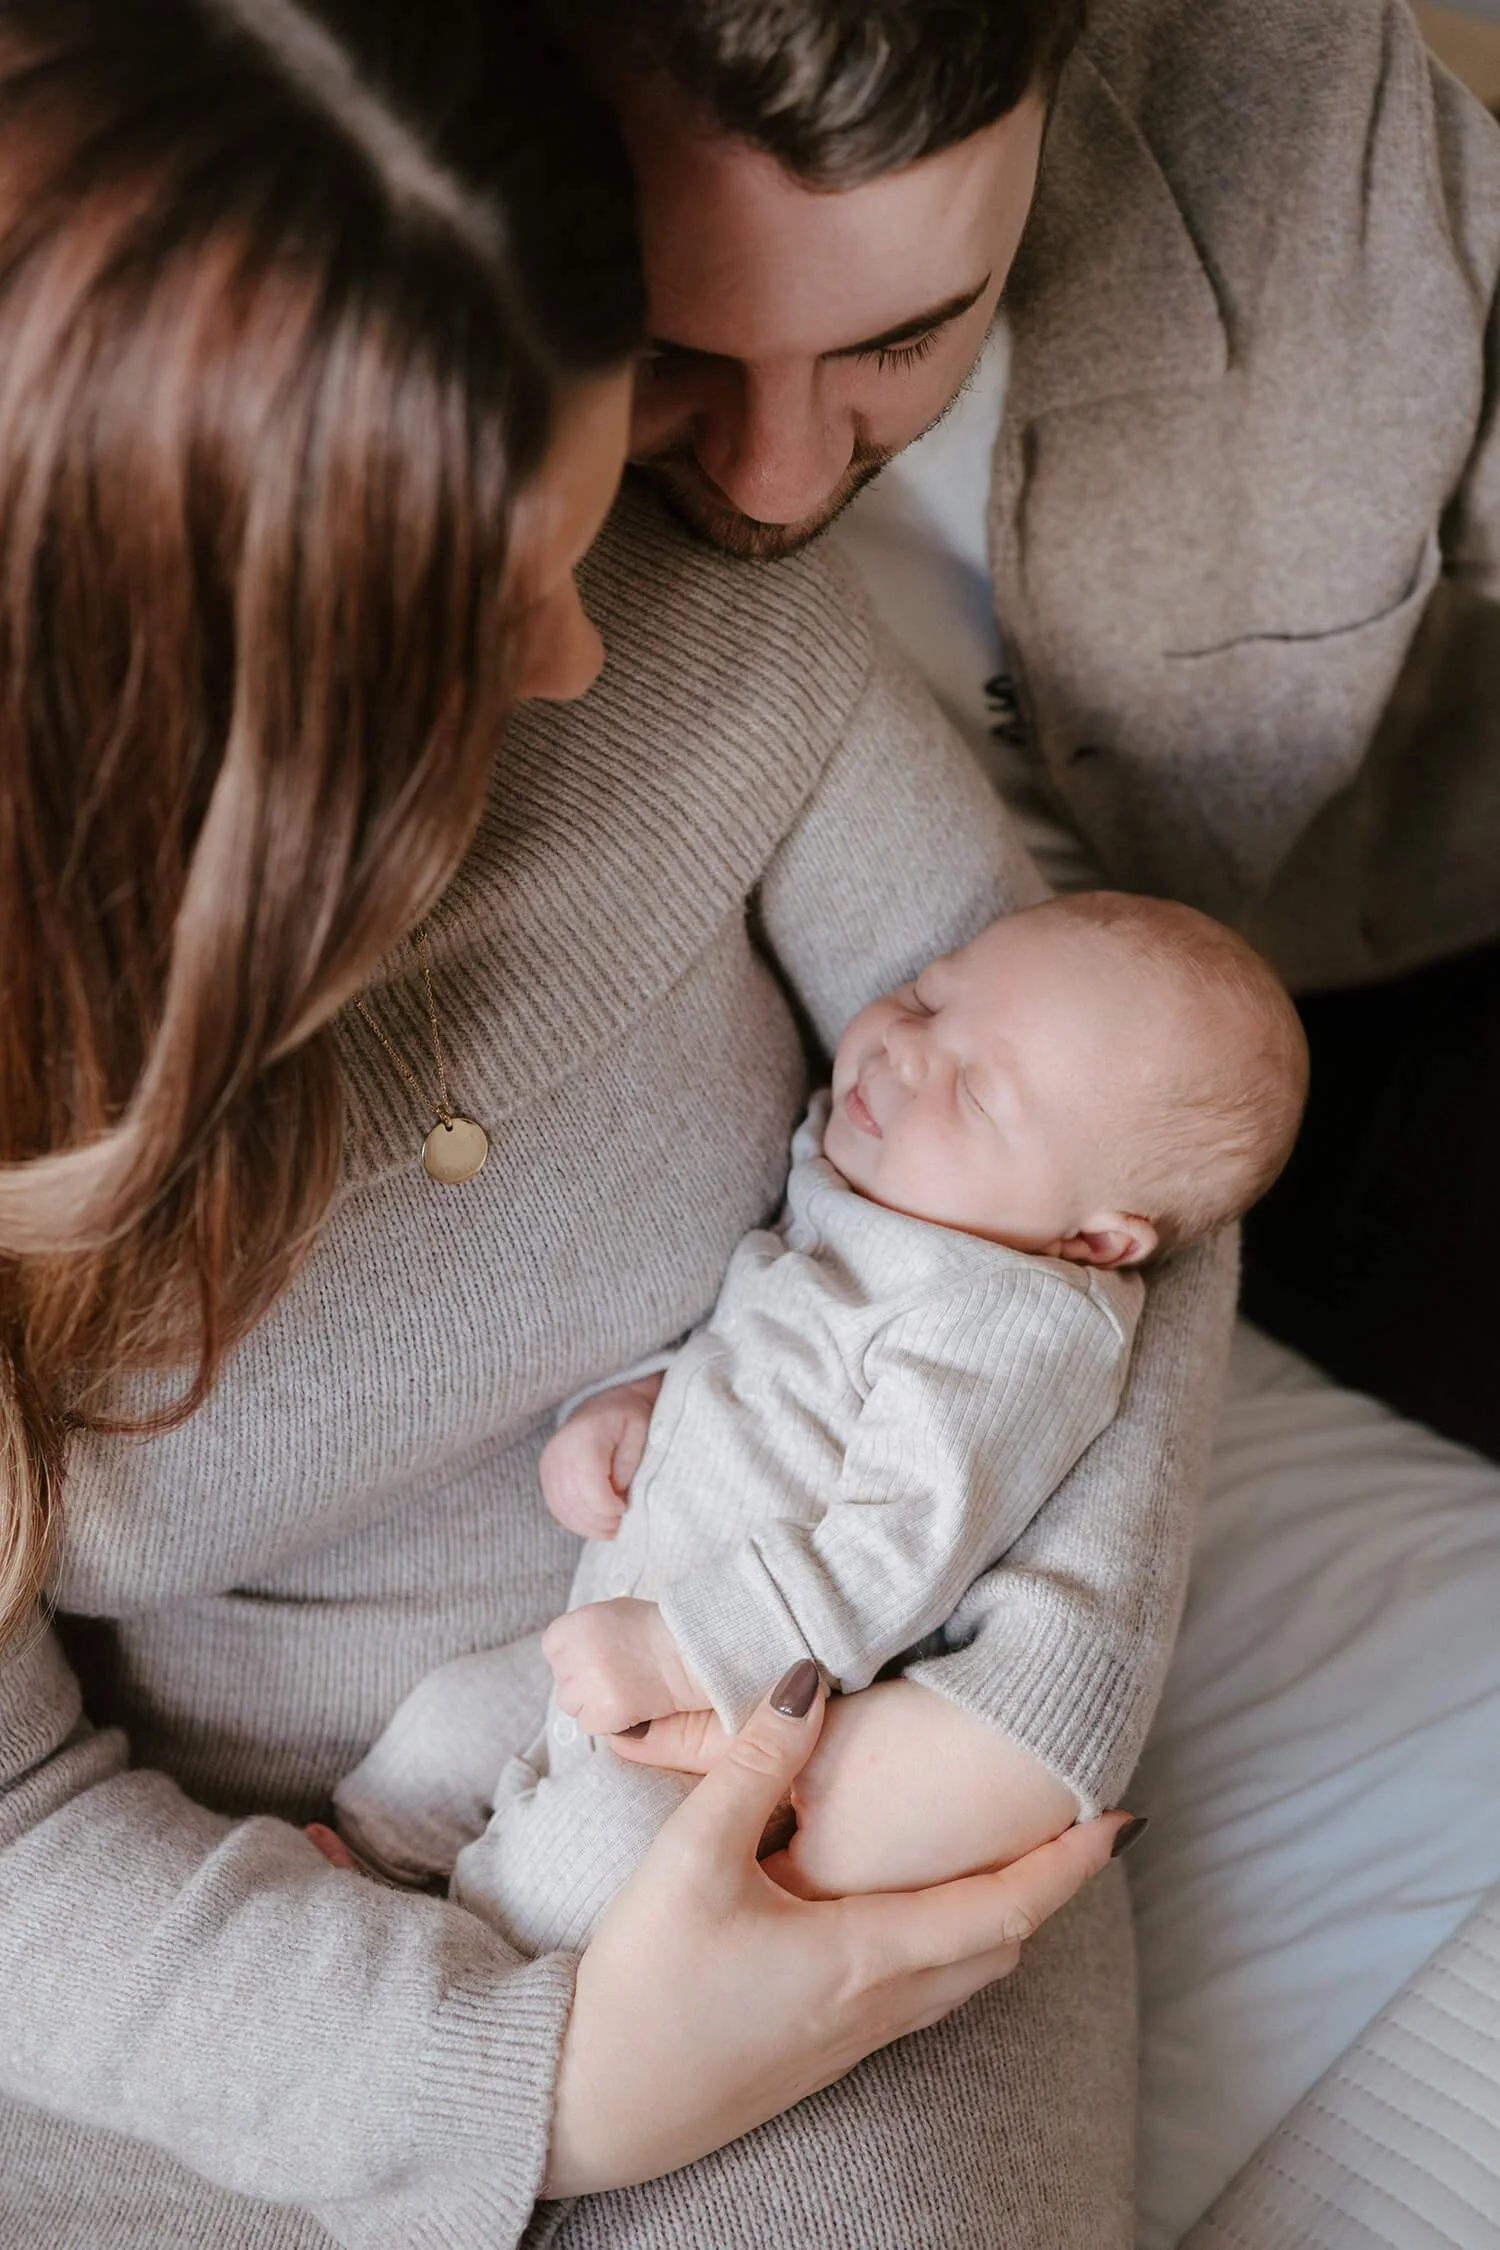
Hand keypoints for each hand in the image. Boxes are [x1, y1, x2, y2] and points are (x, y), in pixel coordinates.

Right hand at [539, 1375, 663, 1540]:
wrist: (605, 1402)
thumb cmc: (627, 1416)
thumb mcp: (640, 1430)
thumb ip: (629, 1461)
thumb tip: (618, 1493)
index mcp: (585, 1438)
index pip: (589, 1484)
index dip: (607, 1506)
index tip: (625, 1509)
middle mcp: (560, 1451)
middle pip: (574, 1500)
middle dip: (599, 1521)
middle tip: (620, 1527)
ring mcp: (549, 1463)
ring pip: (562, 1507)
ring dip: (587, 1525)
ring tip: (611, 1530)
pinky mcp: (547, 1473)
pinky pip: (556, 1506)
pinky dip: (575, 1521)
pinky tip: (595, 1524)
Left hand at [542, 1598, 706, 1734]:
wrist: (687, 1653)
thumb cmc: (654, 1629)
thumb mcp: (612, 1612)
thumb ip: (585, 1630)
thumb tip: (566, 1651)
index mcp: (575, 1624)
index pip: (552, 1647)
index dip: (572, 1656)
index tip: (595, 1658)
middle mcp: (577, 1653)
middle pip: (562, 1679)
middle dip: (583, 1681)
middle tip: (614, 1676)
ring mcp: (589, 1684)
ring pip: (571, 1705)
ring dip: (591, 1703)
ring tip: (621, 1690)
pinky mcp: (605, 1711)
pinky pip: (589, 1724)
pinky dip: (606, 1720)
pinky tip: (629, 1704)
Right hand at [544, 1659, 1133, 2197]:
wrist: (589, 2108)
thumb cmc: (642, 1989)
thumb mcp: (690, 1861)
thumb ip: (754, 1765)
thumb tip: (810, 1679)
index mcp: (867, 1956)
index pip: (1005, 1906)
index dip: (1069, 1863)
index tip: (1122, 1819)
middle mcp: (880, 2005)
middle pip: (1001, 1945)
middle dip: (1049, 1885)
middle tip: (1072, 1824)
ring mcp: (853, 2038)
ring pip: (964, 1975)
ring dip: (1000, 1916)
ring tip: (1004, 1855)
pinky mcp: (821, 2052)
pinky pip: (921, 1995)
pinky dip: (951, 1944)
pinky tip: (909, 1911)